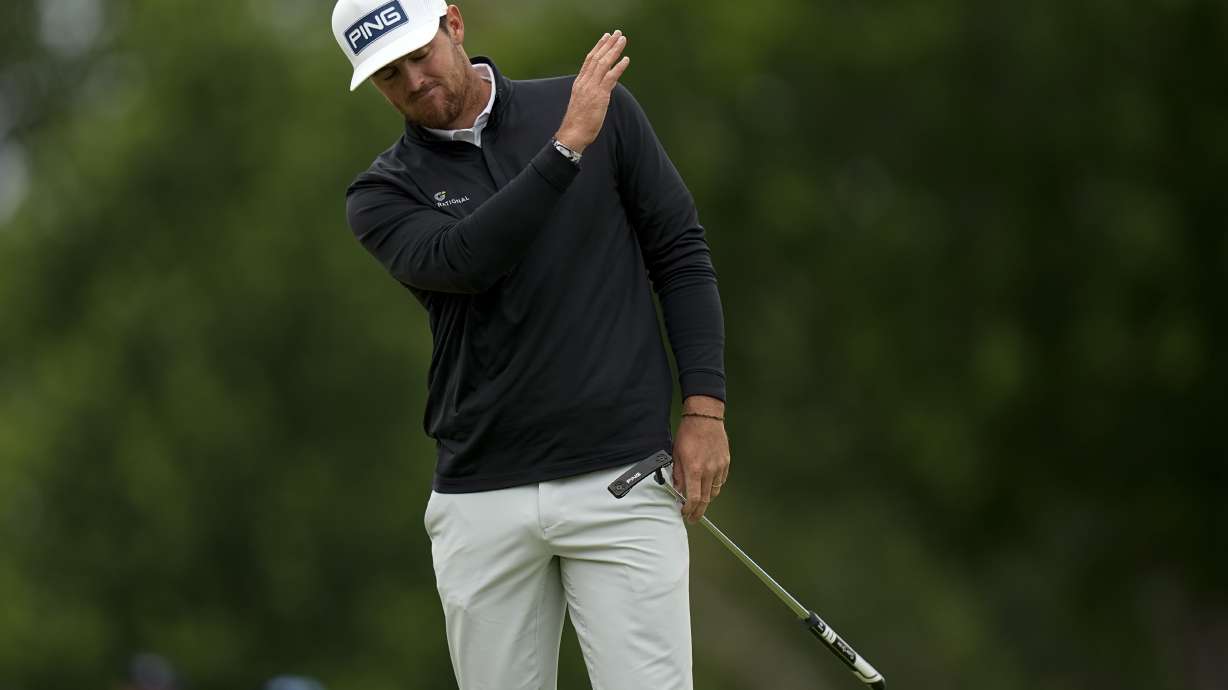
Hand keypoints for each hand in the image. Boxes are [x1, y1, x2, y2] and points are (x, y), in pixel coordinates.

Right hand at [555, 30, 630, 152]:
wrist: (573, 133)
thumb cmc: (578, 122)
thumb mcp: (584, 102)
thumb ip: (594, 91)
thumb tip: (606, 85)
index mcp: (580, 83)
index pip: (589, 60)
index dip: (598, 47)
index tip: (605, 38)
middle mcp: (585, 82)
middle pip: (597, 57)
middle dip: (608, 44)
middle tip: (617, 33)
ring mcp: (592, 88)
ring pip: (604, 64)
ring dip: (614, 50)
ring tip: (622, 40)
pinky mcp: (600, 96)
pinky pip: (610, 78)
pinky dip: (619, 67)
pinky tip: (626, 59)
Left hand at [672, 396, 729, 523]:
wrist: (705, 418)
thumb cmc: (688, 433)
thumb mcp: (676, 454)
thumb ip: (677, 474)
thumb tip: (677, 490)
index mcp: (694, 469)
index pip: (694, 498)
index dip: (689, 510)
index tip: (685, 513)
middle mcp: (708, 471)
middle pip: (706, 500)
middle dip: (698, 511)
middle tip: (693, 517)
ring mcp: (719, 467)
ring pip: (715, 492)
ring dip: (707, 500)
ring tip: (700, 502)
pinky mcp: (726, 462)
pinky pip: (721, 481)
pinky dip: (714, 487)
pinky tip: (708, 486)